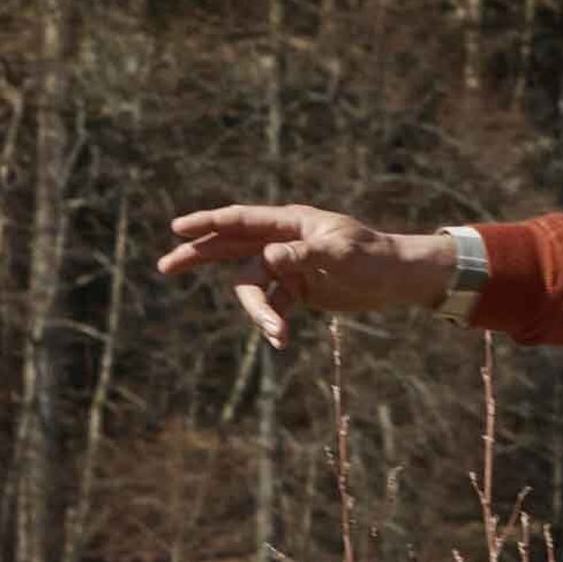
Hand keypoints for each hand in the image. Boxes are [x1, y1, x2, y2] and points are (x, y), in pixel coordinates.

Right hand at [157, 205, 456, 347]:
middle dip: (199, 256)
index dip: (207, 224)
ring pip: (253, 286)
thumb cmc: (371, 256)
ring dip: (257, 312)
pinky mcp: (298, 292)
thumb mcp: (339, 253)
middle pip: (230, 248)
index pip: (240, 221)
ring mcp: (287, 267)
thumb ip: (302, 253)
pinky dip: (272, 323)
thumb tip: (269, 258)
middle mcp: (282, 242)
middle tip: (165, 266)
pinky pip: (273, 307)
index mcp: (288, 223)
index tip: (178, 229)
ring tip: (275, 335)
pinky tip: (280, 340)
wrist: (397, 277)